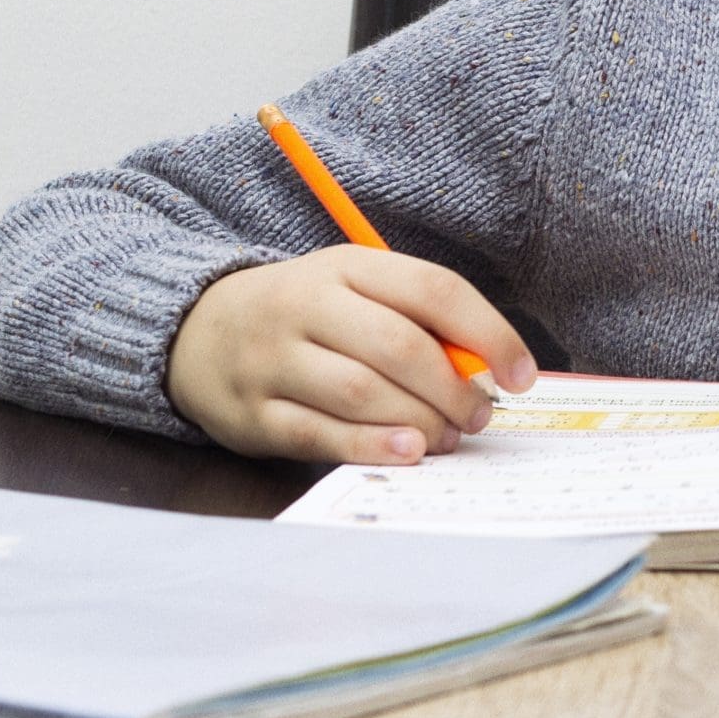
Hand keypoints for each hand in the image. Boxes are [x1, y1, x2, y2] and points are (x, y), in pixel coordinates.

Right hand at [166, 244, 537, 464]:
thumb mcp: (355, 292)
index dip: (488, 333)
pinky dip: (369, 445)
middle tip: (481, 415)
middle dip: (453, 387)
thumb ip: (415, 319)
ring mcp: (274, 360)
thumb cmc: (306, 315)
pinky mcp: (252, 412)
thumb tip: (486, 368)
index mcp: (347, 267)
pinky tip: (407, 450)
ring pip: (361, 391)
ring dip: (419, 419)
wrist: (197, 331)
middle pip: (399, 345)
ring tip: (449, 437)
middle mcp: (307, 306)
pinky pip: (318, 433)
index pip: (433, 289)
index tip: (522, 374)